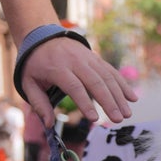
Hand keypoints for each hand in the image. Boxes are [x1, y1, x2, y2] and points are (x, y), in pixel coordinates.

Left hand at [21, 38, 137, 126]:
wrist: (43, 36)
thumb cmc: (35, 64)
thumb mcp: (28, 82)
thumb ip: (38, 103)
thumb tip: (49, 124)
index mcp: (58, 68)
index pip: (75, 86)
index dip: (85, 103)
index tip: (94, 119)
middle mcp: (76, 62)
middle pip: (96, 82)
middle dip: (109, 102)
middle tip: (117, 119)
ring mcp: (88, 58)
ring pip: (107, 77)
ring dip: (119, 96)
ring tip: (127, 114)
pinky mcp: (96, 58)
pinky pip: (111, 72)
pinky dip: (123, 85)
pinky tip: (132, 98)